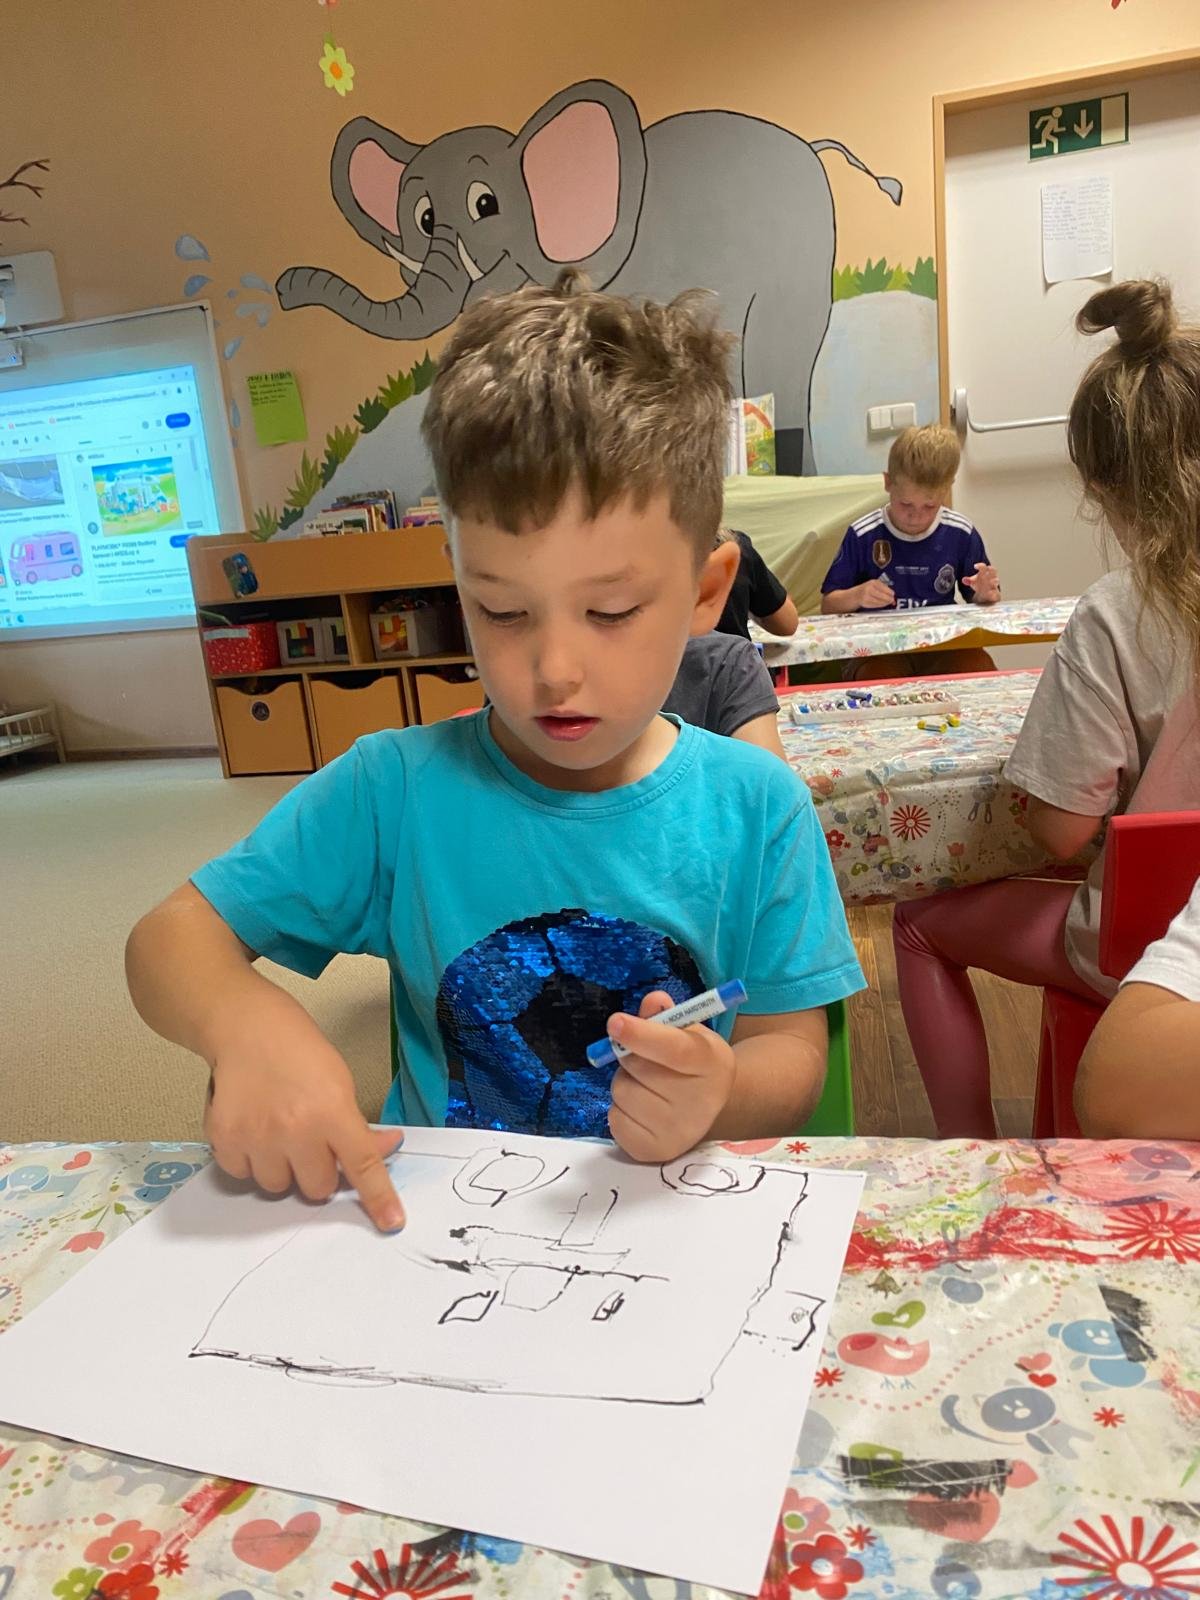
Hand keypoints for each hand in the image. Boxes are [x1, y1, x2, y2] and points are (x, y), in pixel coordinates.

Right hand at [205, 993, 405, 1230]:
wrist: (246, 1028)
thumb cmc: (300, 1051)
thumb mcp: (340, 1081)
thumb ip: (357, 1124)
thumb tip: (383, 1149)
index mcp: (332, 1112)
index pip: (362, 1164)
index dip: (378, 1197)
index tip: (391, 1221)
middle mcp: (295, 1130)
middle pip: (318, 1188)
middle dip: (318, 1171)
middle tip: (310, 1141)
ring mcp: (257, 1138)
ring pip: (278, 1187)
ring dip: (282, 1168)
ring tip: (277, 1130)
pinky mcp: (225, 1140)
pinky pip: (243, 1175)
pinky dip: (250, 1160)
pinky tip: (253, 1128)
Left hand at [606, 991, 736, 1162]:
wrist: (709, 1109)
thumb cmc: (694, 1063)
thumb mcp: (688, 1032)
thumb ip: (666, 1016)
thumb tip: (653, 1002)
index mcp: (711, 1064)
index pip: (674, 1050)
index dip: (642, 1035)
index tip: (614, 1022)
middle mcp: (699, 1103)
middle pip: (638, 1069)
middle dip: (630, 1056)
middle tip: (644, 1058)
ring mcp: (678, 1132)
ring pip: (622, 1093)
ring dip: (625, 1082)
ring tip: (646, 1085)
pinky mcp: (654, 1152)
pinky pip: (614, 1120)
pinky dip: (621, 1109)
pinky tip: (642, 1108)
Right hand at [857, 578, 895, 609]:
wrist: (855, 594)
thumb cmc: (867, 589)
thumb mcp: (875, 584)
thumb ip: (884, 589)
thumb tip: (892, 595)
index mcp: (873, 582)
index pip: (885, 589)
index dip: (890, 593)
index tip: (893, 595)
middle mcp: (869, 588)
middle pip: (883, 596)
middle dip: (889, 599)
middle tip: (891, 600)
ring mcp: (867, 596)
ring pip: (880, 601)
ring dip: (885, 603)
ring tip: (887, 602)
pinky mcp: (865, 602)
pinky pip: (876, 605)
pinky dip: (880, 605)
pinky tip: (881, 604)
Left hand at [962, 562, 1000, 603]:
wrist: (986, 595)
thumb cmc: (980, 585)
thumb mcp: (973, 582)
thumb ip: (969, 580)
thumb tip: (964, 580)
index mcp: (985, 573)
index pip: (984, 567)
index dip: (980, 566)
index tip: (975, 566)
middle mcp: (991, 577)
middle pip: (993, 571)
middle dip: (991, 569)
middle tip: (987, 569)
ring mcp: (994, 584)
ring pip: (996, 580)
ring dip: (993, 581)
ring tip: (988, 582)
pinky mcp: (996, 593)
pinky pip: (996, 592)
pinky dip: (993, 592)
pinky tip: (990, 593)